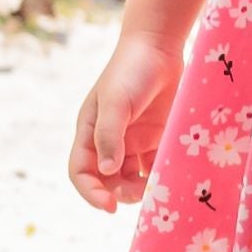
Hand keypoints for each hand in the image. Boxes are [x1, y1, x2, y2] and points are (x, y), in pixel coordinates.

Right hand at [69, 27, 180, 209]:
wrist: (159, 46)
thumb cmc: (130, 70)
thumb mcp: (116, 102)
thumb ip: (109, 136)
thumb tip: (106, 172)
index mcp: (90, 132)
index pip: (81, 172)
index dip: (91, 192)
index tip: (109, 206)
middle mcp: (109, 140)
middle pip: (107, 180)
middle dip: (119, 193)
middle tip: (139, 193)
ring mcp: (133, 140)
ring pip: (131, 177)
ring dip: (140, 187)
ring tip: (156, 186)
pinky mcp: (156, 137)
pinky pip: (155, 165)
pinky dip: (160, 174)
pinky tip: (170, 173)